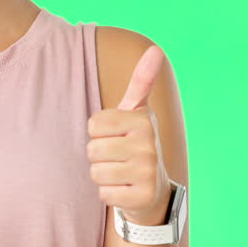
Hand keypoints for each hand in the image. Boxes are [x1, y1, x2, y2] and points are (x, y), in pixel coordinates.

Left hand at [86, 44, 171, 225]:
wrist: (154, 189)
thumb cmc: (136, 144)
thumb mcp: (137, 112)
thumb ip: (141, 81)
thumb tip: (155, 49)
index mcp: (143, 120)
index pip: (93, 125)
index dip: (98, 133)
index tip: (117, 136)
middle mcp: (149, 145)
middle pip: (92, 150)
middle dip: (99, 156)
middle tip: (119, 158)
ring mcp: (148, 172)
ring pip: (96, 173)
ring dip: (103, 176)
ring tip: (121, 173)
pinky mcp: (142, 197)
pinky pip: (104, 194)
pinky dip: (110, 194)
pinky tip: (125, 189)